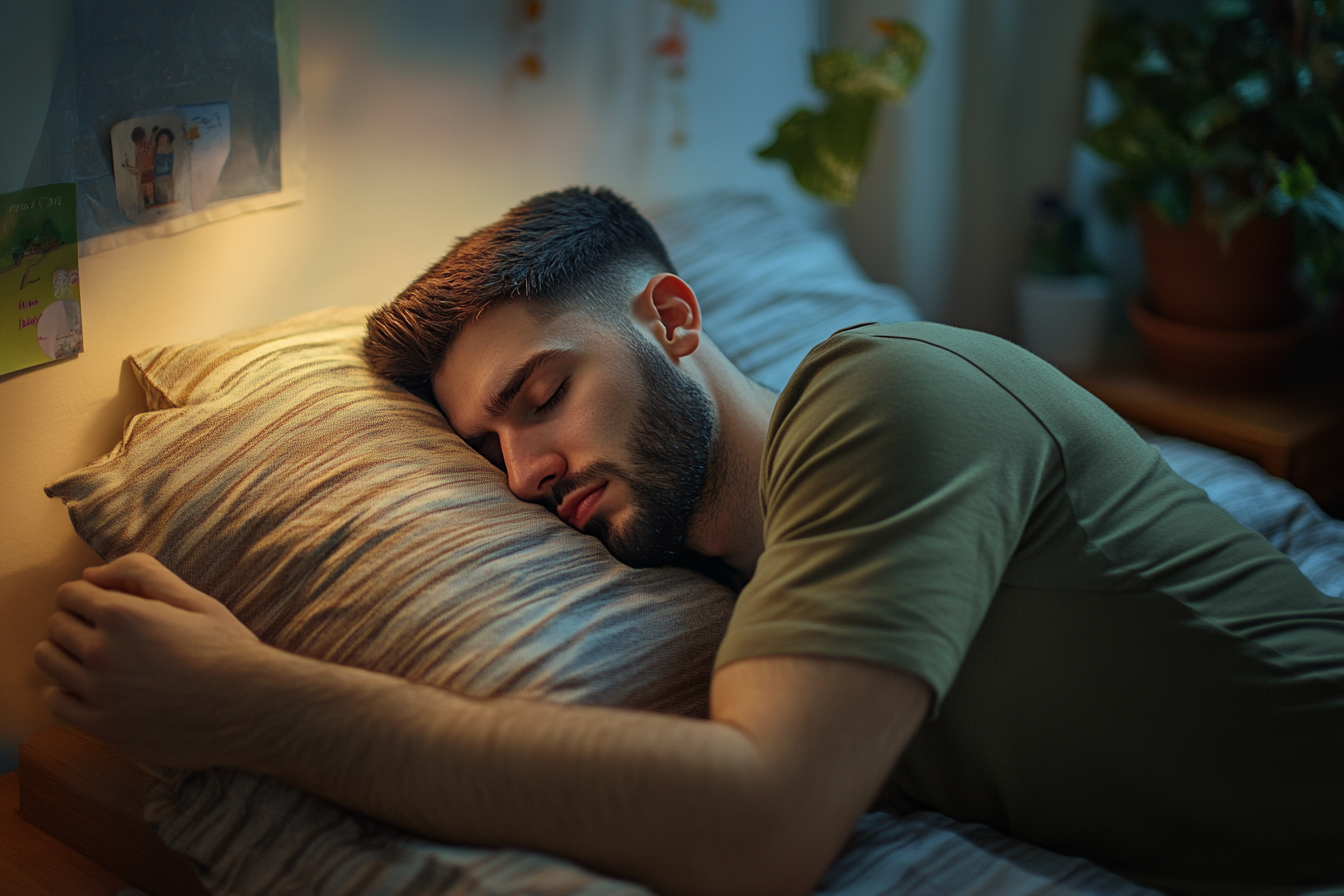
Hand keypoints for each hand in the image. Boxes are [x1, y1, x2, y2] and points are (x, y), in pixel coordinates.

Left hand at [33, 553, 266, 767]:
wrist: (250, 706)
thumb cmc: (226, 649)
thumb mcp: (194, 599)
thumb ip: (142, 573)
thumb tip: (92, 573)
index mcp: (123, 615)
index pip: (70, 594)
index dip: (87, 595)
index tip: (103, 605)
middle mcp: (102, 652)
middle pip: (56, 626)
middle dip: (75, 621)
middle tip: (104, 631)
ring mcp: (99, 693)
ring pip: (49, 662)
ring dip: (65, 654)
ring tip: (96, 658)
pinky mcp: (103, 728)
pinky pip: (56, 704)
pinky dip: (63, 692)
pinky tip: (89, 689)